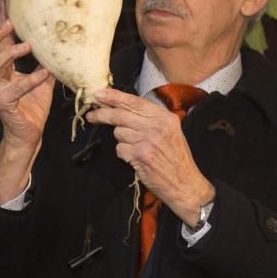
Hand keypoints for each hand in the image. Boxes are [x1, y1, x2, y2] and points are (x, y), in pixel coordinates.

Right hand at [0, 1, 55, 201]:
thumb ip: (46, 62)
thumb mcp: (42, 80)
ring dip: (10, 53)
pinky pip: (16, 88)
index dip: (0, 22)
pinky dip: (31, 79)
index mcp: (4, 68)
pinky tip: (44, 73)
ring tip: (27, 45)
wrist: (29, 134)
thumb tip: (60, 44)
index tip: (5, 2)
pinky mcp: (4, 103)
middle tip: (10, 21)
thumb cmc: (33, 106)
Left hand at [87, 89, 213, 226]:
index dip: (114, 96)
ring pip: (118, 132)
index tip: (99, 94)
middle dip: (102, 114)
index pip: (134, 101)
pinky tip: (135, 158)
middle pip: (120, 114)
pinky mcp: (139, 155)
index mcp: (164, 116)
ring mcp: (147, 140)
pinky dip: (123, 153)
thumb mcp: (170, 131)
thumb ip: (150, 118)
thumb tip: (123, 107)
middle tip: (91, 116)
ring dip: (121, 139)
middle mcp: (156, 125)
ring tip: (134, 147)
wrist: (185, 183)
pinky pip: (120, 149)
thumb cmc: (176, 158)